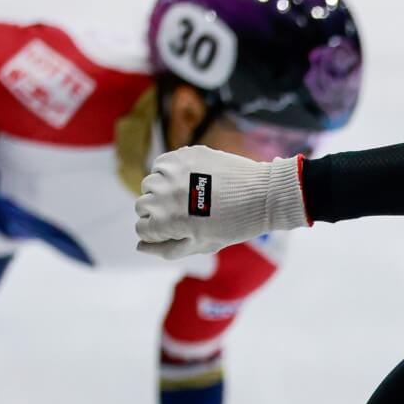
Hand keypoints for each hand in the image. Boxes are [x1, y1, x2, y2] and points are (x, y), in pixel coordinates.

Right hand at [135, 147, 307, 259]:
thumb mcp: (202, 244)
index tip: (175, 230)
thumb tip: (140, 247)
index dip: (158, 232)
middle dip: (158, 212)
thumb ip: (169, 248)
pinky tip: (191, 179)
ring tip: (189, 196)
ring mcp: (171, 172)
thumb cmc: (234, 225)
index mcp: (165, 222)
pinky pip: (162, 164)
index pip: (142, 228)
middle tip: (185, 214)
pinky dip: (170, 172)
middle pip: (142, 205)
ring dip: (163, 190)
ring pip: (150, 183)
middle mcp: (162, 195)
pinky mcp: (182, 155)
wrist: (262, 194)